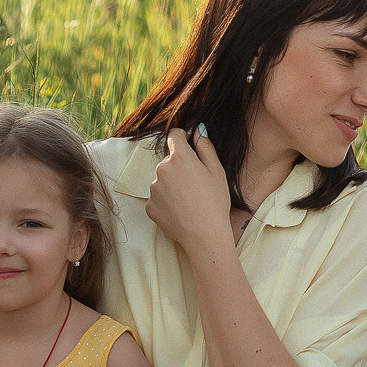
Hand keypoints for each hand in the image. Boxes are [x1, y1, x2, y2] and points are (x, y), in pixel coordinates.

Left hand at [146, 128, 235, 252]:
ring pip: (163, 180)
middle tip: (196, 185)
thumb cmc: (215, 202)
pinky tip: (181, 211)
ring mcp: (153, 188)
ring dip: (172, 186)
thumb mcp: (217, 171)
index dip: (183, 139)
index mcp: (179, 157)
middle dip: (180, 167)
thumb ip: (205, 147)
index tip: (189, 147)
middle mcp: (161, 169)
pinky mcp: (149, 206)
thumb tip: (198, 130)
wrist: (205, 236)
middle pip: (169, 161)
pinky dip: (167, 202)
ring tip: (189, 201)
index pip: (174, 135)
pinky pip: (158, 198)